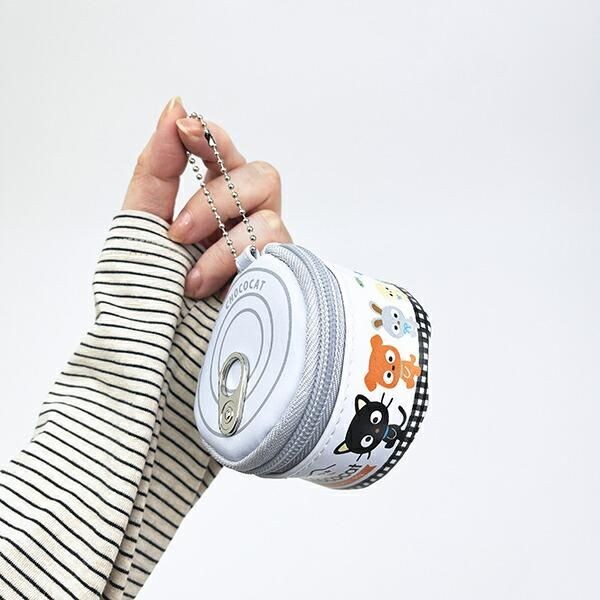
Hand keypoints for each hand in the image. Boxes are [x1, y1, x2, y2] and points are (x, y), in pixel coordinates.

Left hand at [122, 97, 291, 298]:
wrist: (160, 358)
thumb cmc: (147, 297)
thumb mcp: (140, 227)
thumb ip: (157, 169)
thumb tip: (174, 106)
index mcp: (213, 208)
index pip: (226, 157)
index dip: (213, 138)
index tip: (185, 128)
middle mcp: (245, 226)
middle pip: (261, 176)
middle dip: (219, 196)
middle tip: (178, 233)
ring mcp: (267, 255)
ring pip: (271, 215)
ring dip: (224, 244)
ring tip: (193, 283)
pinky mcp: (281, 282)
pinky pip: (278, 254)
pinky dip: (240, 267)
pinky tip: (220, 293)